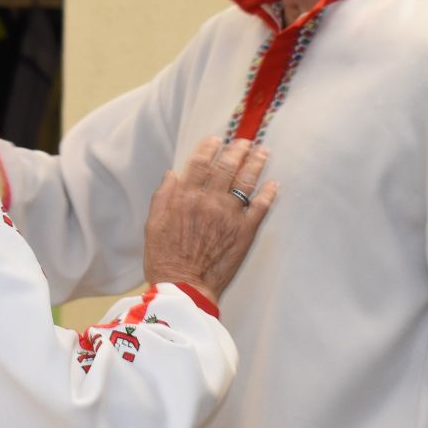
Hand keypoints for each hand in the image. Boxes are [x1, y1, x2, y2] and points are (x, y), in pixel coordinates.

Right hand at [142, 138, 277, 305]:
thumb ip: (163, 196)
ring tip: (262, 152)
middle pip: (227, 166)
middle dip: (237, 150)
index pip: (200, 162)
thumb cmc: (164, 259)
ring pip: (246, 181)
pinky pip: (261, 206)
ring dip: (256, 163)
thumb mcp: (153, 224)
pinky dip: (269, 193)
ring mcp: (229, 215)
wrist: (184, 287)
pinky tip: (273, 184)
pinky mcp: (245, 232)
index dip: (209, 147)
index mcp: (185, 197)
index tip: (217, 139)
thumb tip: (172, 174)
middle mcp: (209, 201)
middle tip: (245, 142)